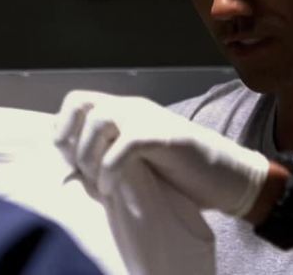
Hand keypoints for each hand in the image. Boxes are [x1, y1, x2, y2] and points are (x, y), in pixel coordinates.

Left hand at [53, 90, 268, 215]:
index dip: (63, 128)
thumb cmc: (184, 174)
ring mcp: (148, 118)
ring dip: (90, 156)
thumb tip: (73, 173)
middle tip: (79, 169)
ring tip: (99, 183)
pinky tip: (112, 189)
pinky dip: (110, 171)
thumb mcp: (139, 161)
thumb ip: (112, 155)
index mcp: (126, 111)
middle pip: (80, 102)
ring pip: (98, 120)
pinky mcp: (162, 136)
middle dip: (69, 138)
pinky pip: (122, 146)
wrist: (229, 177)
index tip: (68, 159)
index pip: (78, 102)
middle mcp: (133, 108)